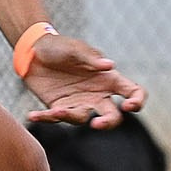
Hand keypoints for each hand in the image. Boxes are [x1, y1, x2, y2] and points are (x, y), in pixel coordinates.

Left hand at [22, 32, 146, 128]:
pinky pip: (54, 118)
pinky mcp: (58, 107)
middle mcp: (97, 94)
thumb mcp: (74, 48)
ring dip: (69, 117)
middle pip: (112, 116)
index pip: (133, 92)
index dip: (137, 102)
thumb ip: (90, 57)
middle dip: (108, 123)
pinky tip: (32, 115)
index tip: (128, 106)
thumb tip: (109, 65)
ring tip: (55, 110)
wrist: (33, 51)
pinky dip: (44, 118)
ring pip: (82, 119)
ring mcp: (78, 103)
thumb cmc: (59, 46)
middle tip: (96, 124)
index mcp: (108, 79)